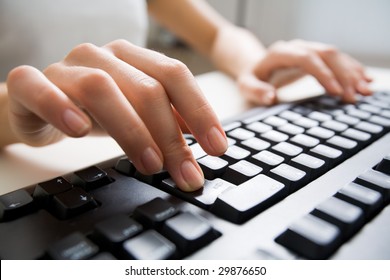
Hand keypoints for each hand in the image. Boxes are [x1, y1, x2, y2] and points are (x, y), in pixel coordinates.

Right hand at [6, 39, 227, 190]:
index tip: (218, 147)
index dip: (200, 111)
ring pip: (101, 87)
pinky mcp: (30, 84)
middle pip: (145, 87)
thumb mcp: (137, 115)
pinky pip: (41, 88)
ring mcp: (66, 68)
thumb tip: (203, 136)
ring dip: (131, 130)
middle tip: (184, 172)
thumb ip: (168, 120)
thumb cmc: (93, 109)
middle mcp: (102, 56)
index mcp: (133, 59)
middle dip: (170, 135)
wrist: (38, 105)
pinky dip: (61, 107)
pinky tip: (79, 130)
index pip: (175, 75)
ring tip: (149, 165)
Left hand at [237, 39, 371, 104]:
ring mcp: (308, 49)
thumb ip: (256, 91)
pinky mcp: (315, 56)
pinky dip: (351, 69)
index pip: (306, 58)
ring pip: (335, 55)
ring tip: (365, 92)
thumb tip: (270, 97)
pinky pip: (337, 59)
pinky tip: (364, 80)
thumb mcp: (246, 86)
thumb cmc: (251, 78)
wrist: (256, 65)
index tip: (336, 92)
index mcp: (280, 53)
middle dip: (343, 75)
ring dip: (352, 72)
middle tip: (354, 97)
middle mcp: (297, 47)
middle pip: (326, 55)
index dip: (323, 73)